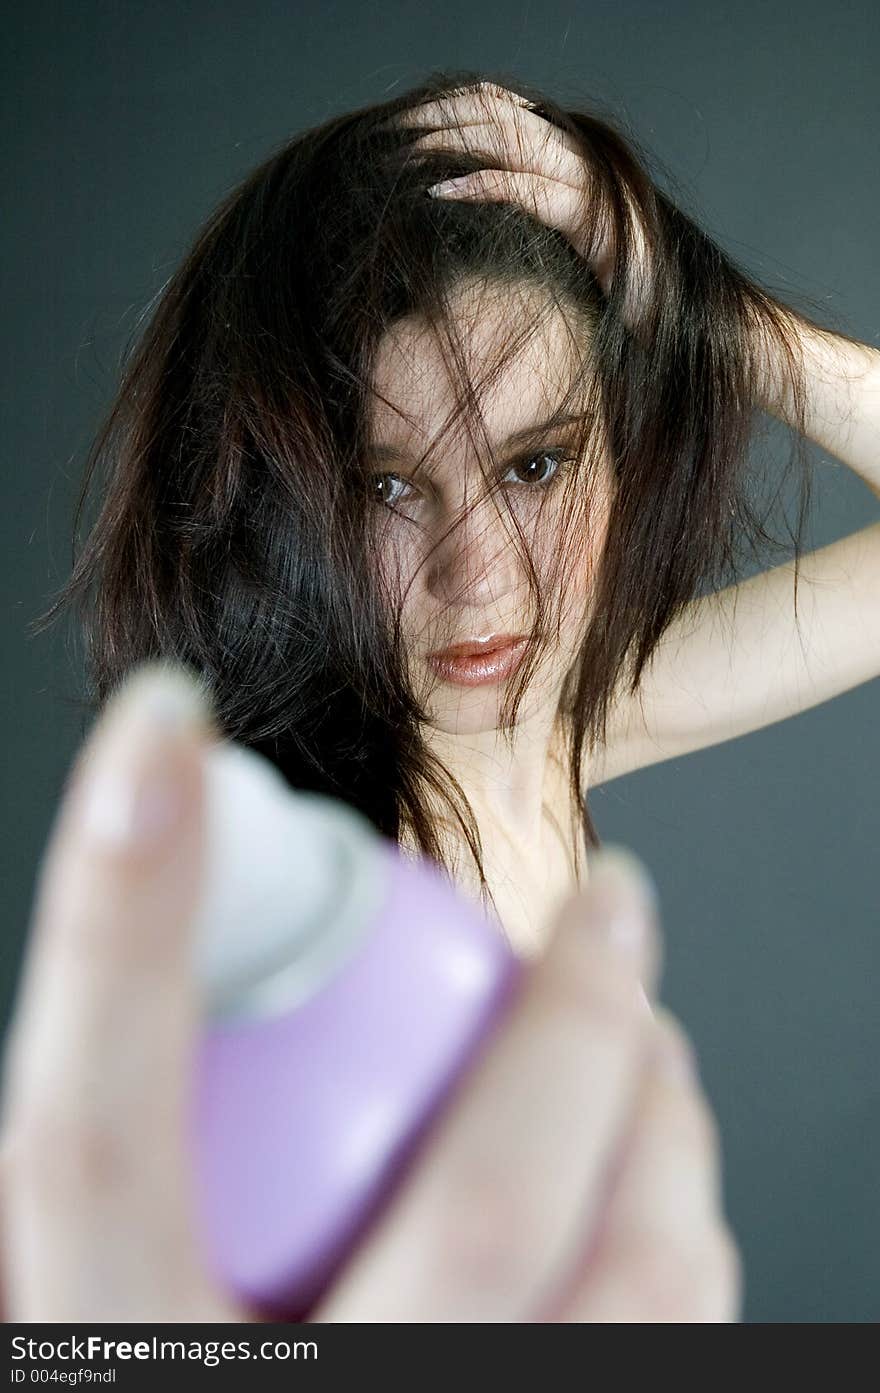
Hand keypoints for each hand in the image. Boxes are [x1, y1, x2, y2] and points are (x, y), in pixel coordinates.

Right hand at [0, 660, 739, 1321]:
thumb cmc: (140, 1374)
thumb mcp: (63, 1301)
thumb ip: (81, 1181)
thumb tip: (129, 996)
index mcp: (108, 1369)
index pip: (87, 1125)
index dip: (118, 913)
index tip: (160, 733)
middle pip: (479, 1210)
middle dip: (572, 1020)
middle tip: (615, 902)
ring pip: (635, 1292)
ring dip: (670, 1130)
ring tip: (658, 1037)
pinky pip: (676, 1354)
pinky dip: (688, 1246)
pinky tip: (671, 1188)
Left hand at [400, 80, 653, 333]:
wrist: (656, 307)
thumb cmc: (603, 280)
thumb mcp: (551, 233)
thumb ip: (521, 203)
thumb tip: (463, 193)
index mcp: (565, 150)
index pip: (502, 104)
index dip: (454, 104)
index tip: (409, 120)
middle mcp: (577, 153)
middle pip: (498, 111)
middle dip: (440, 116)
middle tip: (394, 131)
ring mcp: (584, 180)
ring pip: (508, 139)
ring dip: (450, 143)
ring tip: (407, 157)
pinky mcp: (586, 214)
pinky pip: (523, 187)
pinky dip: (479, 185)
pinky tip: (441, 192)